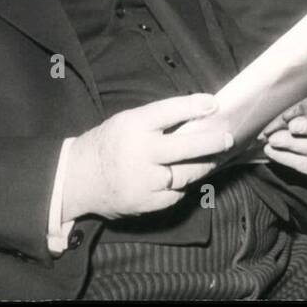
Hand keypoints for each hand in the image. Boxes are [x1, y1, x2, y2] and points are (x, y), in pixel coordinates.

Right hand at [62, 93, 231, 220]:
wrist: (78, 178)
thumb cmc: (109, 143)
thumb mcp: (127, 121)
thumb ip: (158, 120)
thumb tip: (197, 116)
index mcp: (133, 125)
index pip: (169, 111)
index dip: (194, 106)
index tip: (215, 104)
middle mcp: (140, 152)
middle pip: (186, 146)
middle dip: (212, 142)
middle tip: (228, 138)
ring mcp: (143, 180)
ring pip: (186, 174)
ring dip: (204, 165)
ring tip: (216, 158)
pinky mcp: (144, 202)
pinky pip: (175, 195)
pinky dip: (182, 187)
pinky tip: (188, 177)